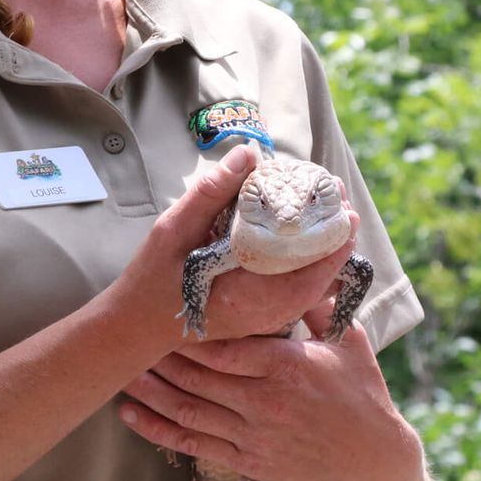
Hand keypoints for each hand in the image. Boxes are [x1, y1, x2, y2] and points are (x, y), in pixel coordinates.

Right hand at [109, 145, 362, 353]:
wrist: (137, 325)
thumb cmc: (151, 280)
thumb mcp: (173, 230)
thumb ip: (212, 193)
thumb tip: (249, 154)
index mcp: (248, 296)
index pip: (309, 269)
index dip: (333, 237)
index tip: (343, 204)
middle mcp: (265, 313)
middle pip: (320, 277)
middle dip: (334, 236)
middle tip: (338, 197)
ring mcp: (265, 318)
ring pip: (313, 285)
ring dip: (324, 250)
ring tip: (329, 211)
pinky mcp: (261, 315)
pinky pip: (298, 290)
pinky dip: (308, 264)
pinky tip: (307, 237)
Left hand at [118, 316, 419, 480]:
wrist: (371, 464)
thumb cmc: (362, 394)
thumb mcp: (350, 341)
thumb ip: (321, 303)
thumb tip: (307, 258)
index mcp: (286, 366)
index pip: (224, 346)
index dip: (187, 332)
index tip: (162, 312)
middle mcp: (264, 402)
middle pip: (197, 377)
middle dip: (159, 356)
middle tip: (127, 335)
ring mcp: (253, 436)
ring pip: (187, 410)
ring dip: (150, 391)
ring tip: (118, 370)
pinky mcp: (247, 461)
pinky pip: (193, 444)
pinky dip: (157, 430)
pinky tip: (130, 415)